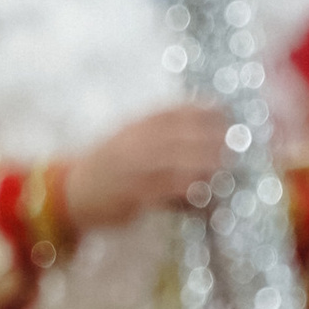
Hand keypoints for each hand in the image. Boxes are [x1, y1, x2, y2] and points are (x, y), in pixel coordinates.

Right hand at [62, 103, 233, 233]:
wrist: (71, 192)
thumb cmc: (107, 167)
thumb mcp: (130, 137)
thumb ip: (161, 132)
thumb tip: (198, 128)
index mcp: (140, 124)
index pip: (181, 111)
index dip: (208, 112)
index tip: (228, 116)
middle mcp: (140, 141)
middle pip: (187, 136)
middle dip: (215, 141)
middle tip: (236, 149)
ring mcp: (137, 168)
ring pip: (182, 163)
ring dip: (207, 167)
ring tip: (224, 173)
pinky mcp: (136, 195)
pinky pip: (170, 192)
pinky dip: (191, 194)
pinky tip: (204, 198)